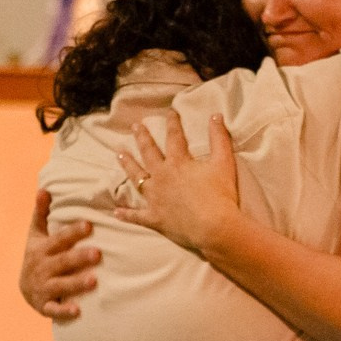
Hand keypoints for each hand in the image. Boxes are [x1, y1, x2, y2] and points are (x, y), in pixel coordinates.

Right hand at [20, 189, 98, 322]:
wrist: (25, 288)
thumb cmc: (37, 255)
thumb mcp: (36, 235)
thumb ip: (41, 213)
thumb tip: (43, 188)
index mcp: (42, 249)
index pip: (58, 240)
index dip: (72, 233)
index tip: (88, 225)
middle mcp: (42, 268)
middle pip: (62, 262)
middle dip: (79, 258)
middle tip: (98, 253)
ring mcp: (44, 288)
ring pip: (61, 285)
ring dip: (77, 283)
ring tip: (94, 280)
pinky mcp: (45, 306)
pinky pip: (54, 310)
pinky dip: (64, 311)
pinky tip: (77, 311)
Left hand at [116, 114, 244, 256]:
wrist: (214, 228)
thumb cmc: (221, 195)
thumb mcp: (224, 162)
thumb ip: (219, 138)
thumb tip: (216, 115)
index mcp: (178, 163)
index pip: (174, 137)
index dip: (172, 123)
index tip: (170, 112)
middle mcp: (162, 177)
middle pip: (148, 153)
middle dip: (142, 137)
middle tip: (134, 126)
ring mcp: (155, 198)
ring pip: (137, 178)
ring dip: (128, 165)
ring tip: (119, 155)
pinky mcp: (154, 219)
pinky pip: (137, 216)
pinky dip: (126, 214)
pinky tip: (116, 211)